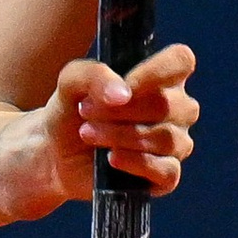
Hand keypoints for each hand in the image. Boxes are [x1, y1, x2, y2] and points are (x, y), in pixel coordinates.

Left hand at [32, 45, 199, 207]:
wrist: (56, 153)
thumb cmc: (72, 111)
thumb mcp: (71, 82)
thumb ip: (93, 75)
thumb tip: (123, 94)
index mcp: (160, 78)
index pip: (181, 61)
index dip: (156, 72)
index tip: (123, 87)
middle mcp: (176, 109)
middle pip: (168, 104)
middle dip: (121, 110)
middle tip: (86, 112)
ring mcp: (175, 143)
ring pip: (166, 138)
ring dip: (121, 136)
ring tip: (88, 133)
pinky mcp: (166, 176)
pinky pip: (167, 170)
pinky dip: (136, 163)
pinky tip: (111, 158)